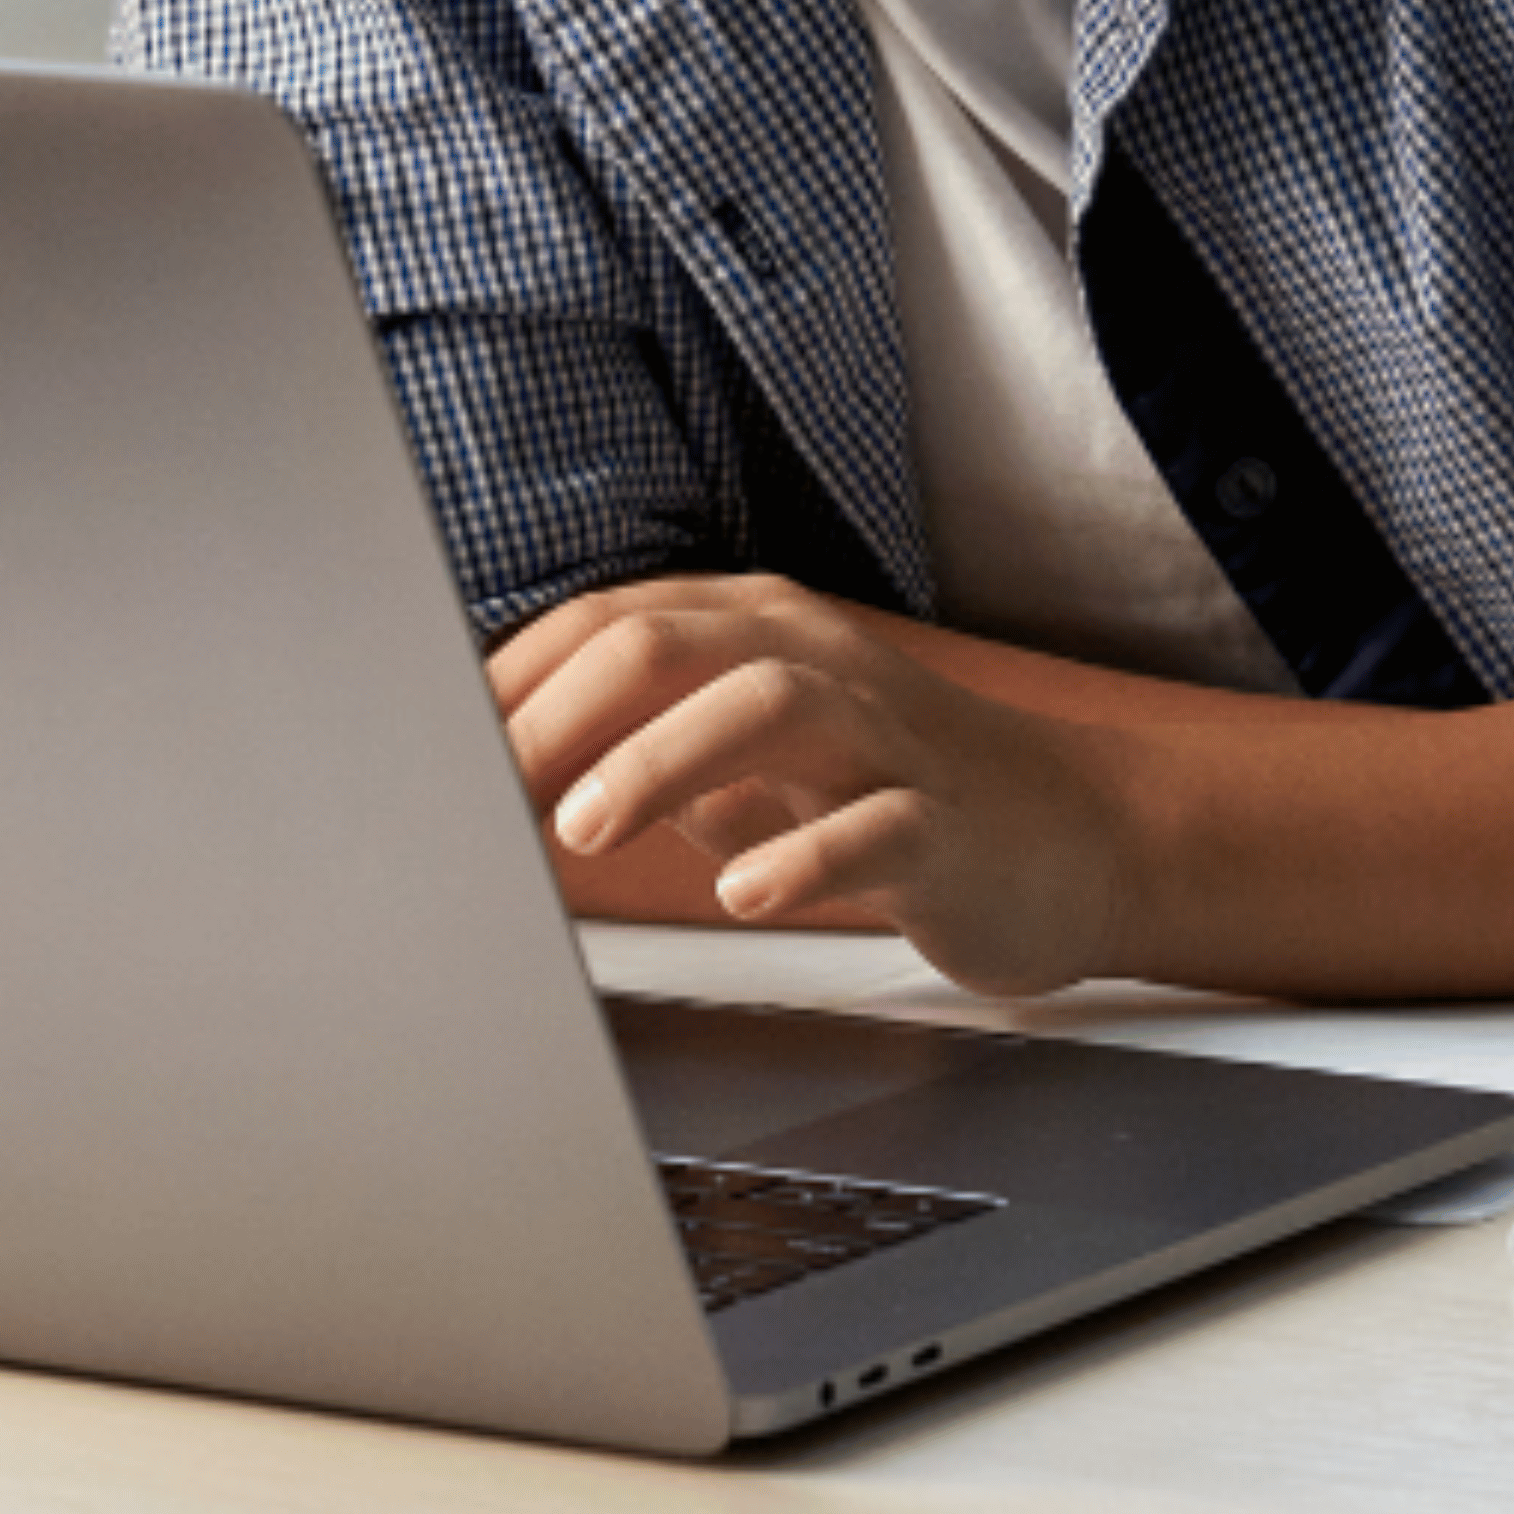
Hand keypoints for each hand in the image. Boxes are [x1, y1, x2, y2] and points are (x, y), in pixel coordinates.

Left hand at [486, 573, 1137, 998]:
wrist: (1074, 838)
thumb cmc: (887, 794)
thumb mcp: (749, 763)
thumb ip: (644, 755)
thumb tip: (507, 777)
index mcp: (755, 631)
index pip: (610, 623)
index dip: (515, 681)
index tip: (440, 750)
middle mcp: (816, 660)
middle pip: (669, 643)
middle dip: (563, 715)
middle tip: (493, 794)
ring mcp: (888, 736)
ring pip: (769, 703)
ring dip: (663, 760)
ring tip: (589, 829)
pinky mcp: (950, 824)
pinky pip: (878, 825)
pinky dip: (804, 855)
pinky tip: (746, 890)